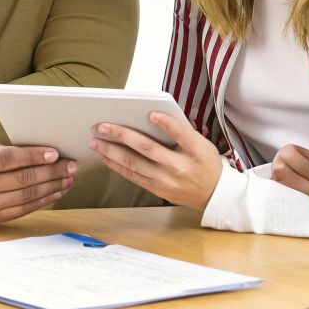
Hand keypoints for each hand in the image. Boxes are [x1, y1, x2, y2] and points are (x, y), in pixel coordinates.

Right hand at [0, 138, 76, 224]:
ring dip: (51, 188)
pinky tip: (54, 193)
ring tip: (68, 179)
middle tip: (71, 165)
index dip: (34, 156)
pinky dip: (40, 202)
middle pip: (22, 179)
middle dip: (51, 172)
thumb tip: (36, 152)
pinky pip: (20, 210)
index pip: (9, 159)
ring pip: (25, 197)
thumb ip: (2, 149)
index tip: (55, 153)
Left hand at [90, 113, 224, 209]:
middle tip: (102, 126)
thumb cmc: (206, 164)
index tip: (150, 113)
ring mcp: (165, 180)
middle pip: (147, 148)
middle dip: (121, 135)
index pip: (180, 134)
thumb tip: (154, 117)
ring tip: (95, 142)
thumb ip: (182, 131)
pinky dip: (117, 166)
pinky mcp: (156, 189)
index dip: (166, 124)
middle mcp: (178, 166)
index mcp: (195, 151)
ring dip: (112, 152)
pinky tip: (105, 157)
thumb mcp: (203, 144)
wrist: (212, 195)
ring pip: (134, 164)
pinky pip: (133, 176)